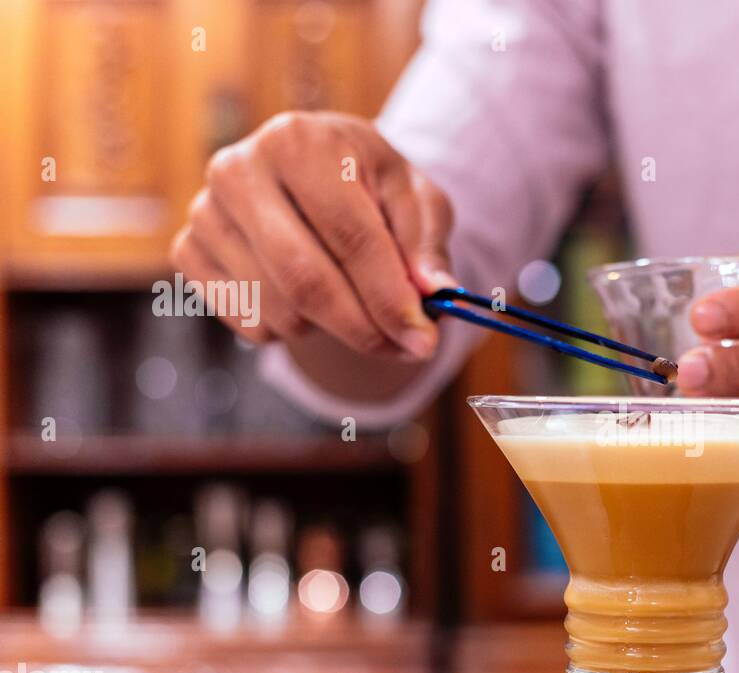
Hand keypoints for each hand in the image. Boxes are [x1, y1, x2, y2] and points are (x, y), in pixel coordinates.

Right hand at [170, 111, 454, 359]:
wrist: (314, 180)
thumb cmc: (372, 190)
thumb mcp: (415, 202)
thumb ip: (427, 247)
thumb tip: (434, 295)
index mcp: (301, 140)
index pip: (351, 237)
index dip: (390, 299)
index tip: (423, 342)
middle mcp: (239, 167)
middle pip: (305, 280)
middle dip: (362, 329)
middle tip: (402, 350)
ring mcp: (205, 209)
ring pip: (278, 308)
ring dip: (330, 330)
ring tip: (355, 306)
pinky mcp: (187, 249)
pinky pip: (247, 321)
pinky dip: (288, 331)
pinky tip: (305, 299)